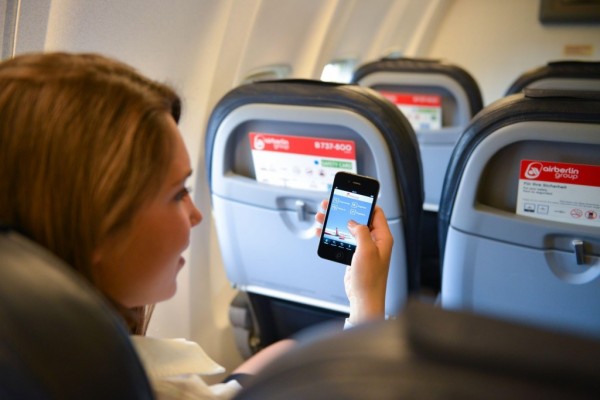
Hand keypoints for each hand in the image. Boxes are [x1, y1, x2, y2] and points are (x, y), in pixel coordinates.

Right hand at [315, 200, 392, 324]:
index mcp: (382, 237)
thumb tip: (352, 222)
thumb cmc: (370, 279)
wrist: (363, 298)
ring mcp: (364, 248)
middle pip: (358, 219)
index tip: (352, 196)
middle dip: (344, 210)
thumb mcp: (367, 250)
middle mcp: (374, 241)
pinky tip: (322, 231)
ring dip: (335, 221)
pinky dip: (332, 234)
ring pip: (348, 228)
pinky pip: (343, 239)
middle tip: (332, 204)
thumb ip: (361, 232)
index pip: (375, 213)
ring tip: (322, 215)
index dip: (364, 203)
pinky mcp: (354, 255)